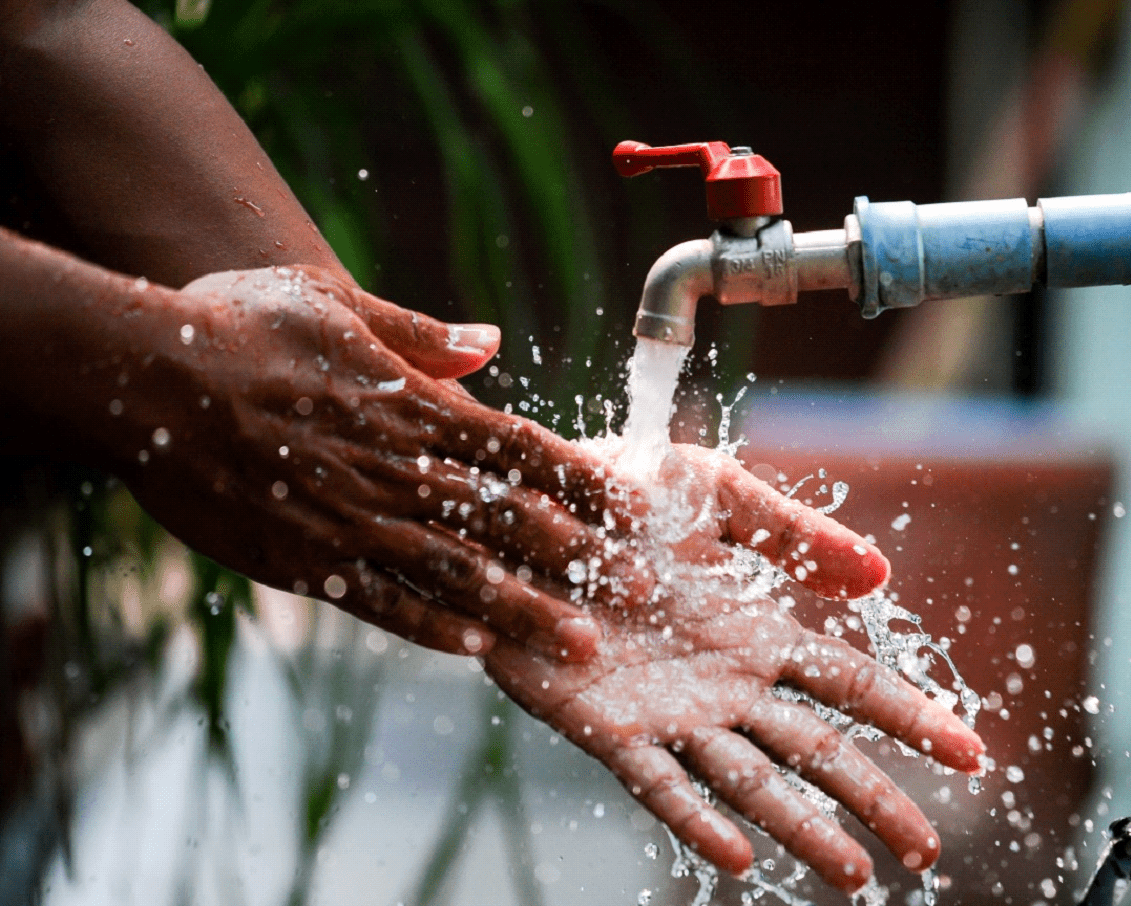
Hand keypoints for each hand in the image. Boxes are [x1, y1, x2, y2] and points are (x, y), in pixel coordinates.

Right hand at [114, 265, 642, 659]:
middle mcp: (398, 469)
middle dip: (583, 557)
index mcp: (414, 405)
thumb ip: (421, 334)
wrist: (145, 377)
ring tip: (581, 645)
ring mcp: (353, 521)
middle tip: (644, 591)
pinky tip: (477, 650)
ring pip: (459, 575)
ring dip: (525, 612)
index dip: (586, 480)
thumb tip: (491, 340)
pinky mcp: (304, 562)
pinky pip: (381, 603)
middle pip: (510, 521)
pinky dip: (432, 627)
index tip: (637, 508)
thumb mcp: (336, 304)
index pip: (522, 448)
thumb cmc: (240, 324)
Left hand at [485, 445, 984, 892]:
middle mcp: (725, 684)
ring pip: (752, 783)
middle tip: (927, 851)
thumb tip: (882, 573)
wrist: (520, 510)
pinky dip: (697, 820)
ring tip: (855, 873)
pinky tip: (736, 854)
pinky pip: (658, 784)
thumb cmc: (618, 495)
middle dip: (876, 798)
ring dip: (804, 829)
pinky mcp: (607, 729)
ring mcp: (671, 713)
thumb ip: (790, 532)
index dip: (911, 717)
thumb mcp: (712, 495)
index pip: (852, 685)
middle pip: (817, 751)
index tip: (973, 754)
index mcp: (757, 632)